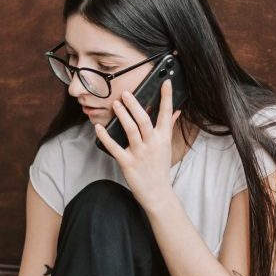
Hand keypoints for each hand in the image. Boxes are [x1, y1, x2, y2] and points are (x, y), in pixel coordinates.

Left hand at [93, 79, 180, 209]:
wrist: (158, 194)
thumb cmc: (160, 168)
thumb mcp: (167, 146)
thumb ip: (169, 126)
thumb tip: (177, 110)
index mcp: (162, 138)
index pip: (166, 114)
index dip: (166, 97)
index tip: (166, 82)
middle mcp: (152, 144)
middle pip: (144, 120)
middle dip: (135, 105)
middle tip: (127, 93)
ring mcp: (139, 153)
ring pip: (130, 130)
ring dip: (122, 116)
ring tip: (116, 104)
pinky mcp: (127, 163)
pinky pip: (114, 148)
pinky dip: (105, 137)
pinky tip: (98, 127)